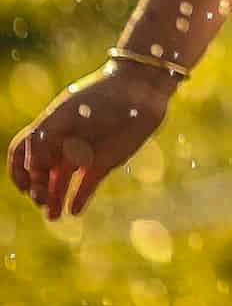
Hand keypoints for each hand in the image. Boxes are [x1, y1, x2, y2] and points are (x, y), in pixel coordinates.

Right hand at [7, 61, 175, 219]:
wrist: (139, 90)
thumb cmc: (100, 97)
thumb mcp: (65, 114)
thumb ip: (42, 139)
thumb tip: (31, 168)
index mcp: (51, 129)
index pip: (22, 155)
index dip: (19, 172)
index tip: (28, 182)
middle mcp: (64, 144)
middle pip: (39, 175)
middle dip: (36, 190)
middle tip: (43, 199)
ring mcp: (83, 155)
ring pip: (60, 184)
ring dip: (54, 200)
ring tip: (53, 215)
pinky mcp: (104, 163)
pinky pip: (85, 187)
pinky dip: (78, 199)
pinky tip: (74, 210)